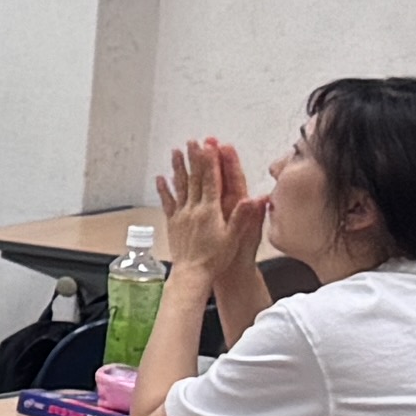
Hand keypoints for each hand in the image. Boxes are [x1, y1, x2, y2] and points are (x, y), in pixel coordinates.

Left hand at [152, 134, 251, 279]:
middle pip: (195, 178)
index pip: (212, 180)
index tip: (210, 145)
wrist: (192, 274)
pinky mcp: (173, 222)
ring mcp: (182, 215)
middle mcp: (194, 209)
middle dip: (195, 158)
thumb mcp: (234, 238)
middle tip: (193, 141)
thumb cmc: (215, 259)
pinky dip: (164, 189)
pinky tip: (161, 177)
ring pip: (180, 186)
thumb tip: (254, 198)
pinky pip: (168, 202)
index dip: (211, 161)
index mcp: (211, 211)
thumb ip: (243, 216)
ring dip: (178, 167)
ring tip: (176, 151)